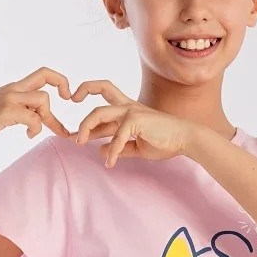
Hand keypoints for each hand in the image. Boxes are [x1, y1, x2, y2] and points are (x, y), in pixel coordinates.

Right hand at [0, 67, 73, 148]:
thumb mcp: (8, 111)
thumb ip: (25, 111)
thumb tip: (43, 120)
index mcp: (15, 87)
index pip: (43, 73)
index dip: (59, 80)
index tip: (67, 95)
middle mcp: (14, 88)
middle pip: (46, 75)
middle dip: (63, 86)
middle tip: (68, 100)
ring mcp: (10, 98)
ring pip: (43, 99)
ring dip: (46, 117)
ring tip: (34, 130)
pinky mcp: (6, 111)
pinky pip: (33, 118)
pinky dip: (36, 128)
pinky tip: (29, 134)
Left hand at [68, 81, 191, 165]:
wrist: (185, 139)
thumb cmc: (164, 141)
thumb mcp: (137, 147)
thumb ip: (119, 148)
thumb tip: (100, 152)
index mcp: (127, 109)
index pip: (104, 95)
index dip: (87, 93)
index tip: (74, 103)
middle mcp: (128, 106)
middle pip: (100, 94)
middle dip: (82, 100)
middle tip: (71, 127)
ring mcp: (132, 111)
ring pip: (100, 112)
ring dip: (87, 127)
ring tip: (80, 142)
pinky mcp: (137, 120)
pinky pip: (117, 136)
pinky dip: (111, 151)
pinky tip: (109, 163)